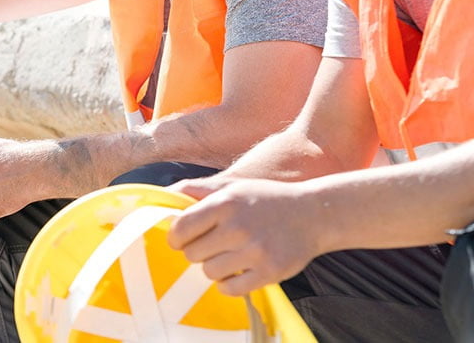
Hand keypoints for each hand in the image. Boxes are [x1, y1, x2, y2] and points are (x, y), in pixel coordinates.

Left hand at [166, 178, 325, 295]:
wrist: (312, 214)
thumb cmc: (263, 198)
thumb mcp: (230, 185)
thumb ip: (194, 189)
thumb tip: (161, 196)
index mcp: (225, 203)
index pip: (180, 228)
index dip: (175, 236)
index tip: (181, 238)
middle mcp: (239, 227)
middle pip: (192, 253)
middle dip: (195, 251)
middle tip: (208, 245)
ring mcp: (255, 252)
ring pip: (209, 272)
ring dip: (212, 267)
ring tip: (225, 255)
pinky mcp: (270, 272)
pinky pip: (230, 289)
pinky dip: (227, 283)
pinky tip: (235, 271)